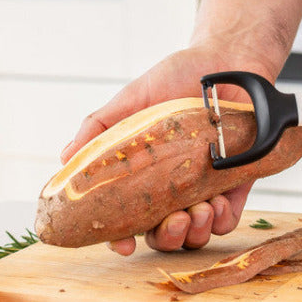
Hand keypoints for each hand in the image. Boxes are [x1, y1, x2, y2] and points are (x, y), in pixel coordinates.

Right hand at [60, 44, 281, 254]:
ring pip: (196, 233)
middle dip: (167, 238)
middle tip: (174, 220)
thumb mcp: (133, 99)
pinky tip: (219, 202)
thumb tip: (64, 158)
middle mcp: (172, 186)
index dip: (121, 237)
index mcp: (144, 174)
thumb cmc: (178, 76)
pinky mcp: (237, 183)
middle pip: (163, 234)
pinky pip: (229, 219)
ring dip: (195, 232)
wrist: (227, 58)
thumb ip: (100, 127)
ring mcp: (205, 187)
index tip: (124, 243)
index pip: (127, 217)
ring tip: (198, 210)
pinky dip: (223, 219)